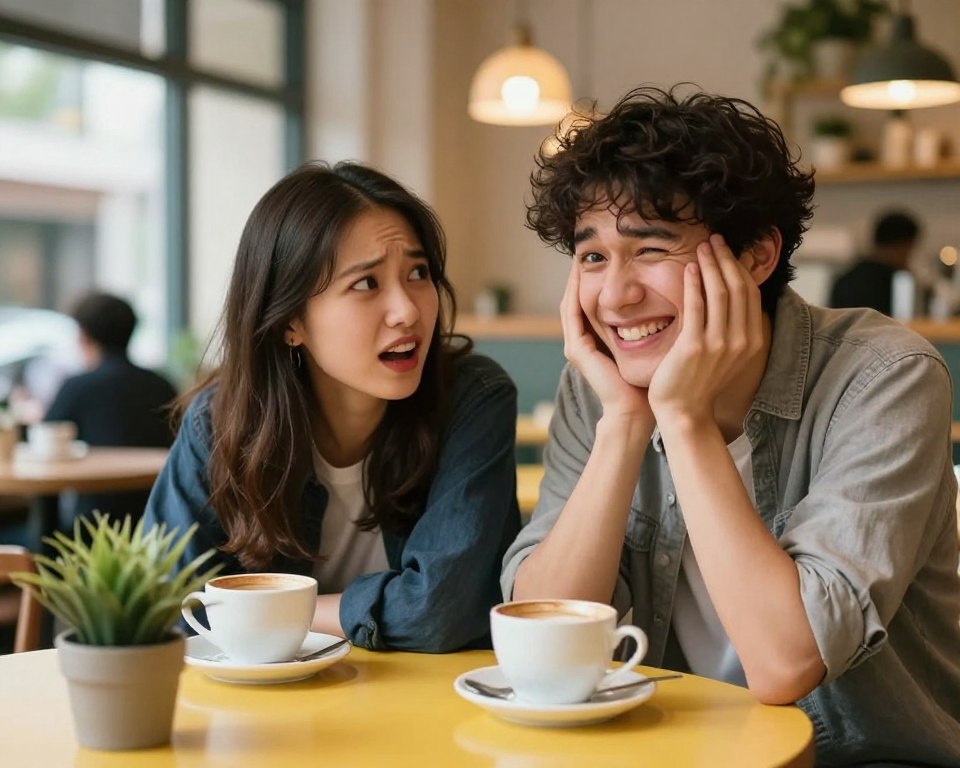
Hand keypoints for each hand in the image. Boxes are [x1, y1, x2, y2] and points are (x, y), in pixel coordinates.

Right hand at [561, 260, 652, 423]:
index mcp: (597, 339)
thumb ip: (649, 321)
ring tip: (580, 255)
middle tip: (587, 249)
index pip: (592, 300)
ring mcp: (575, 345)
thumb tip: (669, 295)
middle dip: (581, 274)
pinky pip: (572, 314)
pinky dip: (574, 293)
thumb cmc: (647, 380)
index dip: (596, 277)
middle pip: (577, 298)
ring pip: (570, 302)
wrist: (636, 410)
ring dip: (574, 279)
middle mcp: (582, 340)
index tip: (607, 254)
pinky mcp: (576, 350)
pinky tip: (580, 275)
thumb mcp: (648, 342)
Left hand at [647, 235, 763, 423]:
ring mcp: (719, 344)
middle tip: (714, 240)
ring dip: (710, 265)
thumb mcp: (728, 354)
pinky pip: (696, 306)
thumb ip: (733, 328)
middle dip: (726, 259)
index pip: (750, 293)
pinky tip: (689, 269)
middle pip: (738, 287)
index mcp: (753, 341)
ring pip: (720, 292)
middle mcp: (741, 341)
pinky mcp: (694, 347)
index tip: (726, 250)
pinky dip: (694, 284)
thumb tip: (732, 297)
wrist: (685, 412)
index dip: (739, 267)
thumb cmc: (701, 382)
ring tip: (701, 247)